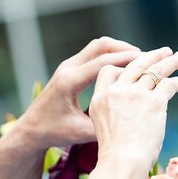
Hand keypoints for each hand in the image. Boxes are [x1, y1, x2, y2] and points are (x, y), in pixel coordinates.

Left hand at [14, 37, 140, 148]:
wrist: (30, 129)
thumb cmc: (53, 132)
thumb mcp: (81, 132)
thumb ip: (104, 125)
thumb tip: (132, 120)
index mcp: (70, 82)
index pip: (103, 62)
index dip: (126, 59)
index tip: (147, 60)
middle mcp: (68, 69)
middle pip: (101, 46)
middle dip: (125, 48)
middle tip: (146, 56)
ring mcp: (67, 66)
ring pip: (97, 47)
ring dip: (118, 49)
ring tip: (139, 59)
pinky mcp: (69, 69)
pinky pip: (93, 54)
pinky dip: (109, 55)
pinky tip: (123, 66)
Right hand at [89, 47, 177, 169]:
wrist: (122, 162)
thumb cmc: (115, 155)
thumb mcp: (102, 129)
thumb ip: (112, 113)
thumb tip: (128, 112)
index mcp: (99, 98)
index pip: (108, 71)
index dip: (123, 66)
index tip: (135, 65)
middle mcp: (116, 92)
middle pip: (134, 65)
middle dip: (151, 56)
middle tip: (163, 52)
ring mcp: (135, 95)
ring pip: (155, 70)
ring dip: (169, 62)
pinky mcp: (154, 101)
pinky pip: (169, 84)